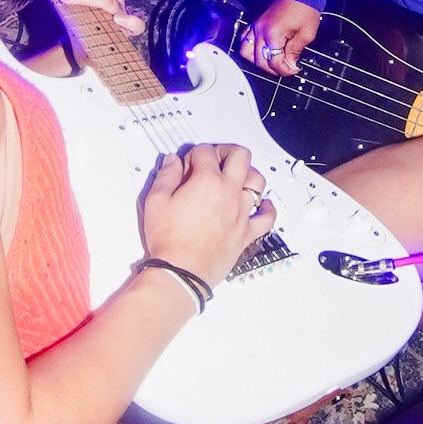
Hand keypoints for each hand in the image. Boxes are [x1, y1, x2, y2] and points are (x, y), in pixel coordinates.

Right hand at [140, 142, 271, 290]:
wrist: (181, 272)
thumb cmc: (169, 241)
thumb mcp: (156, 202)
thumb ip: (166, 176)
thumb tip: (172, 163)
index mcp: (207, 182)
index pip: (205, 152)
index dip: (193, 155)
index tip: (187, 166)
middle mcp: (229, 193)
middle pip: (240, 156)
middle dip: (227, 151)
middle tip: (216, 159)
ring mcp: (241, 213)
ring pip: (258, 182)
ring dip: (248, 174)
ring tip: (237, 177)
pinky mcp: (246, 233)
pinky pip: (267, 218)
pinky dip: (267, 209)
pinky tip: (262, 205)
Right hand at [244, 0, 319, 76]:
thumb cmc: (305, 8)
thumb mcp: (307, 34)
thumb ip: (296, 51)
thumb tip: (291, 65)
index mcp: (273, 35)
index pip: (274, 62)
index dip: (286, 70)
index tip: (295, 69)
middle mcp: (260, 31)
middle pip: (259, 61)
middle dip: (274, 69)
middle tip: (287, 68)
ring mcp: (255, 26)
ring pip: (246, 52)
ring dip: (259, 61)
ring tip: (273, 61)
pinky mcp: (256, 22)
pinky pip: (245, 39)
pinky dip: (251, 48)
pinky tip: (261, 51)